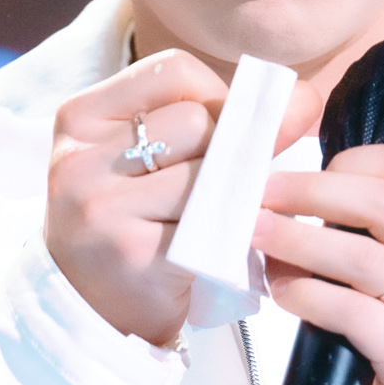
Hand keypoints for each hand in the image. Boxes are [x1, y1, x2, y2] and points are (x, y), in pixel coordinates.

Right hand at [47, 50, 228, 344]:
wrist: (91, 312)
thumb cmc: (131, 224)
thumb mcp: (149, 160)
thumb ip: (214, 119)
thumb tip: (304, 98)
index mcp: (79, 118)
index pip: (172, 72)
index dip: (219, 95)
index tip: (226, 130)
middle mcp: (79, 160)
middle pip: (195, 120)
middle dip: (228, 148)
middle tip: (226, 183)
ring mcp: (101, 209)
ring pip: (209, 171)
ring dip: (233, 193)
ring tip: (220, 217)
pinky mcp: (133, 254)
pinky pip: (212, 224)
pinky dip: (231, 232)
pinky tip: (220, 246)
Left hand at [256, 146, 383, 384]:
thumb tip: (301, 197)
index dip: (346, 163)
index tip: (301, 174)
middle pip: (382, 206)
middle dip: (310, 195)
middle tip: (262, 197)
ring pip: (363, 259)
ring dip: (298, 243)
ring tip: (259, 239)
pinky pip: (353, 312)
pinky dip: (308, 296)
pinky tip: (284, 293)